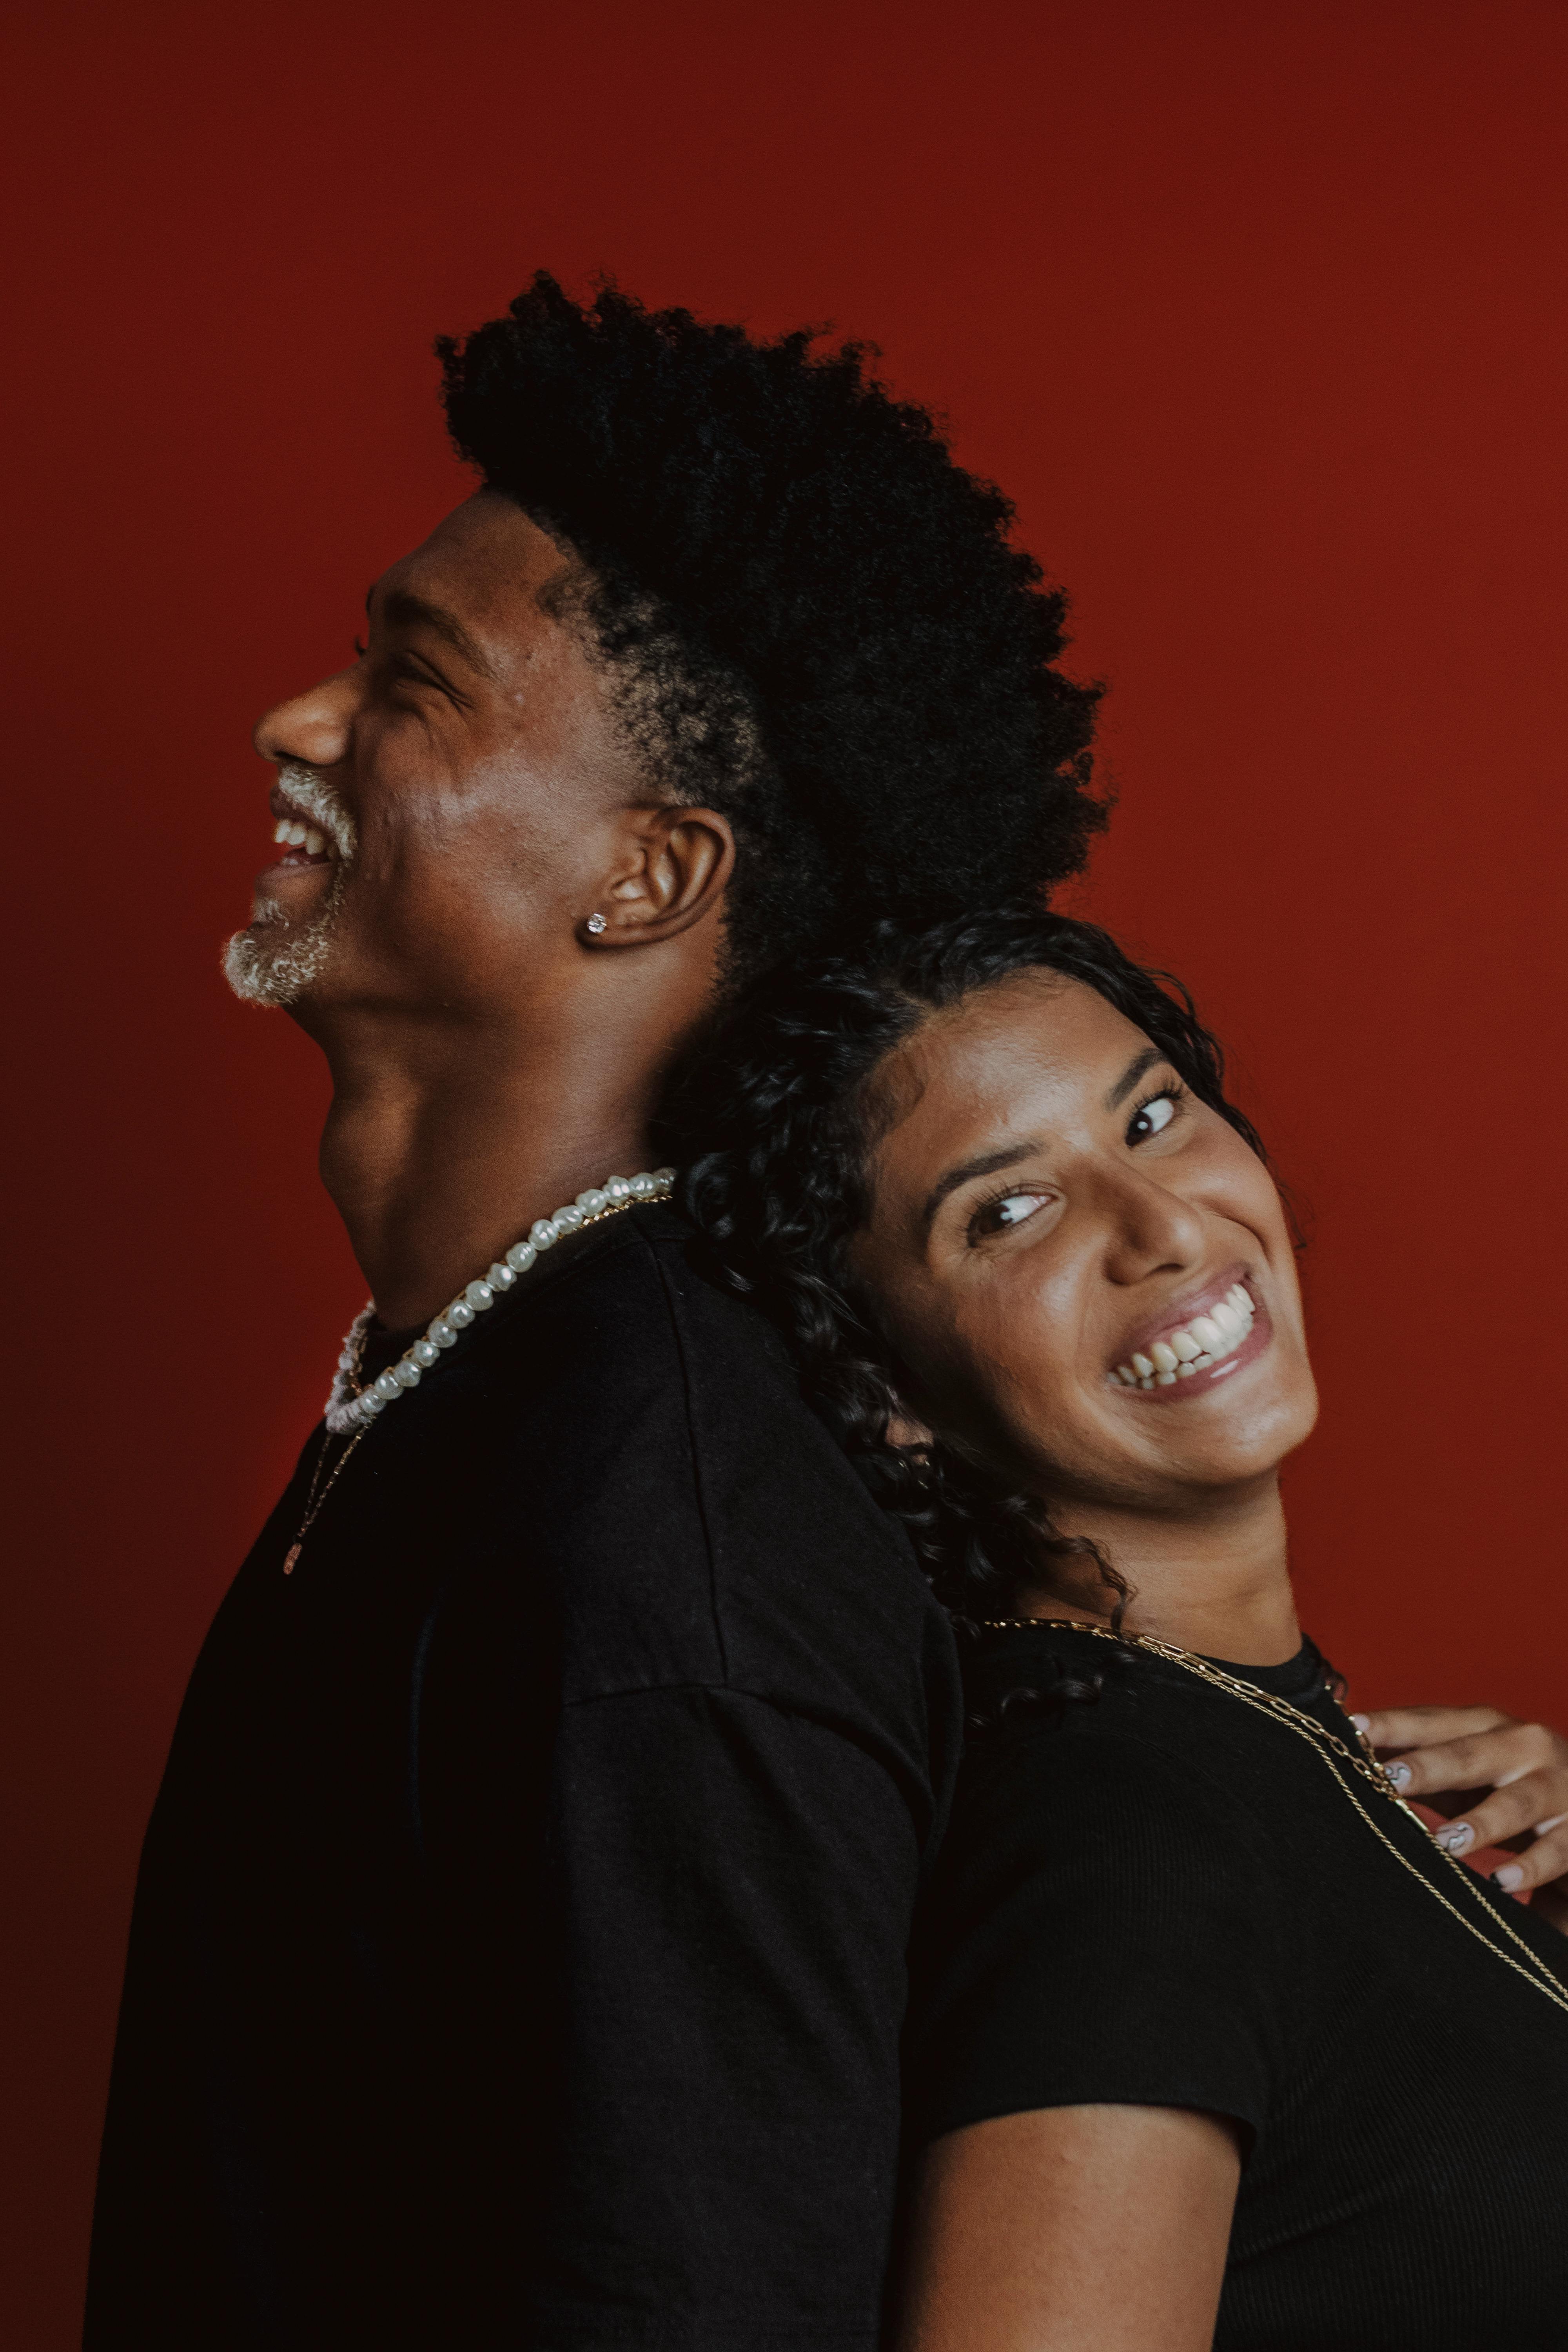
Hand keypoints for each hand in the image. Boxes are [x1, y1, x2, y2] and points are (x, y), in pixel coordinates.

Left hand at [1350, 1705, 1567, 1935]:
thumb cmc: (1506, 1780)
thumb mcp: (1463, 1769)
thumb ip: (1416, 1761)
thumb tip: (1347, 1751)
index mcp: (1485, 1726)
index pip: (1431, 1722)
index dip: (1391, 1724)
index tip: (1350, 1728)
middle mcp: (1521, 1746)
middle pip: (1469, 1755)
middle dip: (1429, 1766)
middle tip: (1390, 1778)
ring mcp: (1555, 1786)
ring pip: (1515, 1802)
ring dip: (1481, 1823)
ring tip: (1447, 1842)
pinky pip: (1555, 1850)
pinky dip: (1529, 1867)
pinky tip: (1502, 1883)